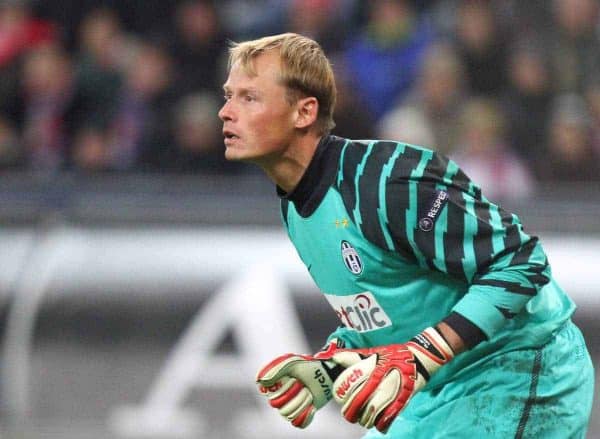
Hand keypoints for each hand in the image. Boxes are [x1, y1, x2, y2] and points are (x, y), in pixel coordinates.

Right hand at [256, 341, 342, 427]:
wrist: (324, 373)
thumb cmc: (306, 366)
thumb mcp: (291, 362)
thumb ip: (275, 369)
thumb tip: (260, 381)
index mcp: (271, 384)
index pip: (266, 392)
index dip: (280, 387)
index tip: (292, 378)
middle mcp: (277, 396)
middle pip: (277, 404)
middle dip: (293, 393)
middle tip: (302, 384)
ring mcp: (288, 407)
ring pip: (287, 414)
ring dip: (301, 401)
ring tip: (308, 392)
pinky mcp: (300, 415)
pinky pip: (298, 423)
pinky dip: (306, 415)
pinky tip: (312, 406)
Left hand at [320, 327, 453, 431]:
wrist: (419, 358)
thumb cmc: (393, 355)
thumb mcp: (372, 352)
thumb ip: (352, 356)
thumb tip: (334, 356)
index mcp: (371, 368)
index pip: (351, 385)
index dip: (343, 396)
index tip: (340, 399)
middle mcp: (380, 380)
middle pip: (359, 403)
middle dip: (351, 412)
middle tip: (349, 415)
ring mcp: (392, 391)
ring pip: (372, 413)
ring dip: (365, 419)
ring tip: (363, 419)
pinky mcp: (403, 401)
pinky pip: (389, 418)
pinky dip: (381, 425)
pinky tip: (378, 424)